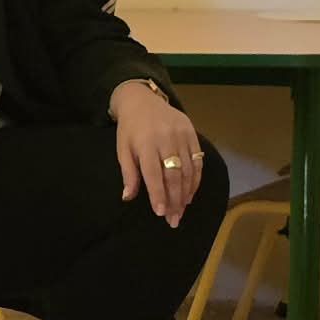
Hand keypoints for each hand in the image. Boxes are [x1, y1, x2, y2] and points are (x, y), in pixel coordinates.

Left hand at [112, 83, 204, 227]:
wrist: (142, 100)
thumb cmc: (130, 129)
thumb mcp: (122, 149)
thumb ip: (128, 173)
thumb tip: (128, 197)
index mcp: (146, 143)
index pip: (154, 173)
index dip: (158, 194)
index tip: (160, 212)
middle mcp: (166, 139)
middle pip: (174, 175)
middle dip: (174, 200)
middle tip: (173, 220)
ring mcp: (181, 135)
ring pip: (188, 170)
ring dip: (186, 193)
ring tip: (182, 210)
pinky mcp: (192, 133)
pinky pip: (197, 160)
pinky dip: (196, 179)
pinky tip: (190, 193)